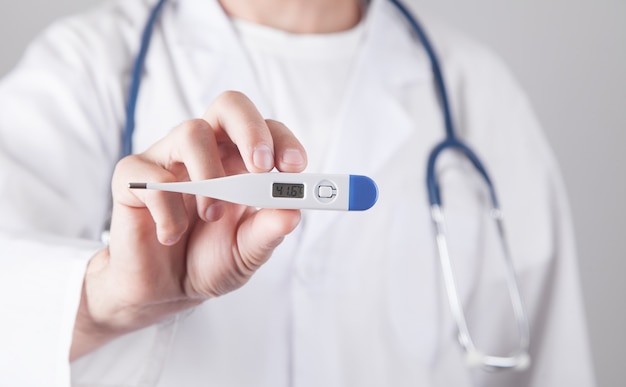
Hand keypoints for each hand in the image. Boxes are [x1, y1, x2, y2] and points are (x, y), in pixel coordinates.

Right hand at [71, 91, 306, 359]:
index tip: (294, 167)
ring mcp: (169, 160)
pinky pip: (153, 177)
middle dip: (251, 129)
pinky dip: (169, 213)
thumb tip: (293, 212)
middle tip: (261, 165)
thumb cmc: (209, 261)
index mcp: (241, 162)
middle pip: (229, 106)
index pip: (267, 130)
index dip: (283, 140)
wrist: (164, 292)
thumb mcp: (247, 253)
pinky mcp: (133, 178)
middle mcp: (207, 151)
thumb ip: (267, 232)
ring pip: (192, 131)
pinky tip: (172, 237)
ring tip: (212, 215)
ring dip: (210, 175)